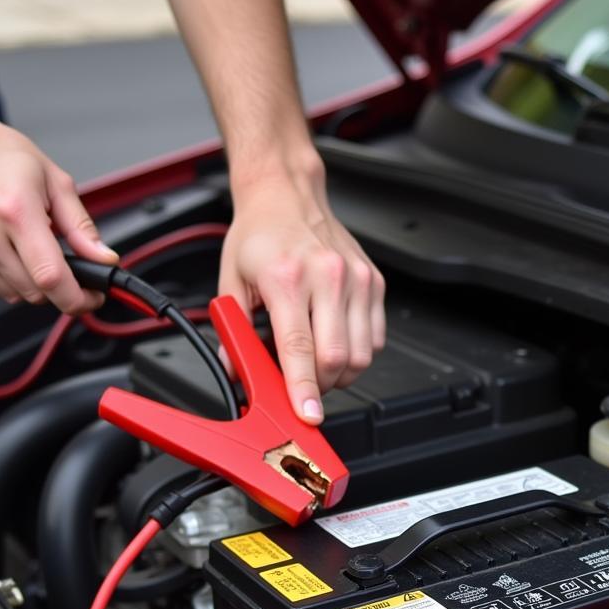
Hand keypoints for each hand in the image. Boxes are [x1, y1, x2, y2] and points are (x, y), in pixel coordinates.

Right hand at [0, 87, 116, 313]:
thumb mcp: (54, 181)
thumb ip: (82, 226)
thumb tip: (103, 257)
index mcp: (16, 212)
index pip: (51, 277)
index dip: (80, 298)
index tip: (93, 296)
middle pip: (36, 293)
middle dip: (59, 287)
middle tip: (66, 266)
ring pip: (15, 295)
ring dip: (33, 283)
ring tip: (32, 248)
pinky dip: (9, 277)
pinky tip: (8, 248)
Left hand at [220, 152, 385, 423]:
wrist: (287, 194)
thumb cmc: (260, 235)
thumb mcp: (232, 281)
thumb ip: (233, 332)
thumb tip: (236, 371)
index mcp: (287, 278)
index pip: (299, 348)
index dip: (303, 388)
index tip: (307, 414)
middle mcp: (327, 276)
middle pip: (337, 358)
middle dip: (320, 385)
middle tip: (302, 383)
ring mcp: (356, 279)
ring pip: (361, 354)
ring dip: (340, 373)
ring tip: (317, 361)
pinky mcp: (374, 282)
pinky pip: (375, 338)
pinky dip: (358, 353)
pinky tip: (336, 341)